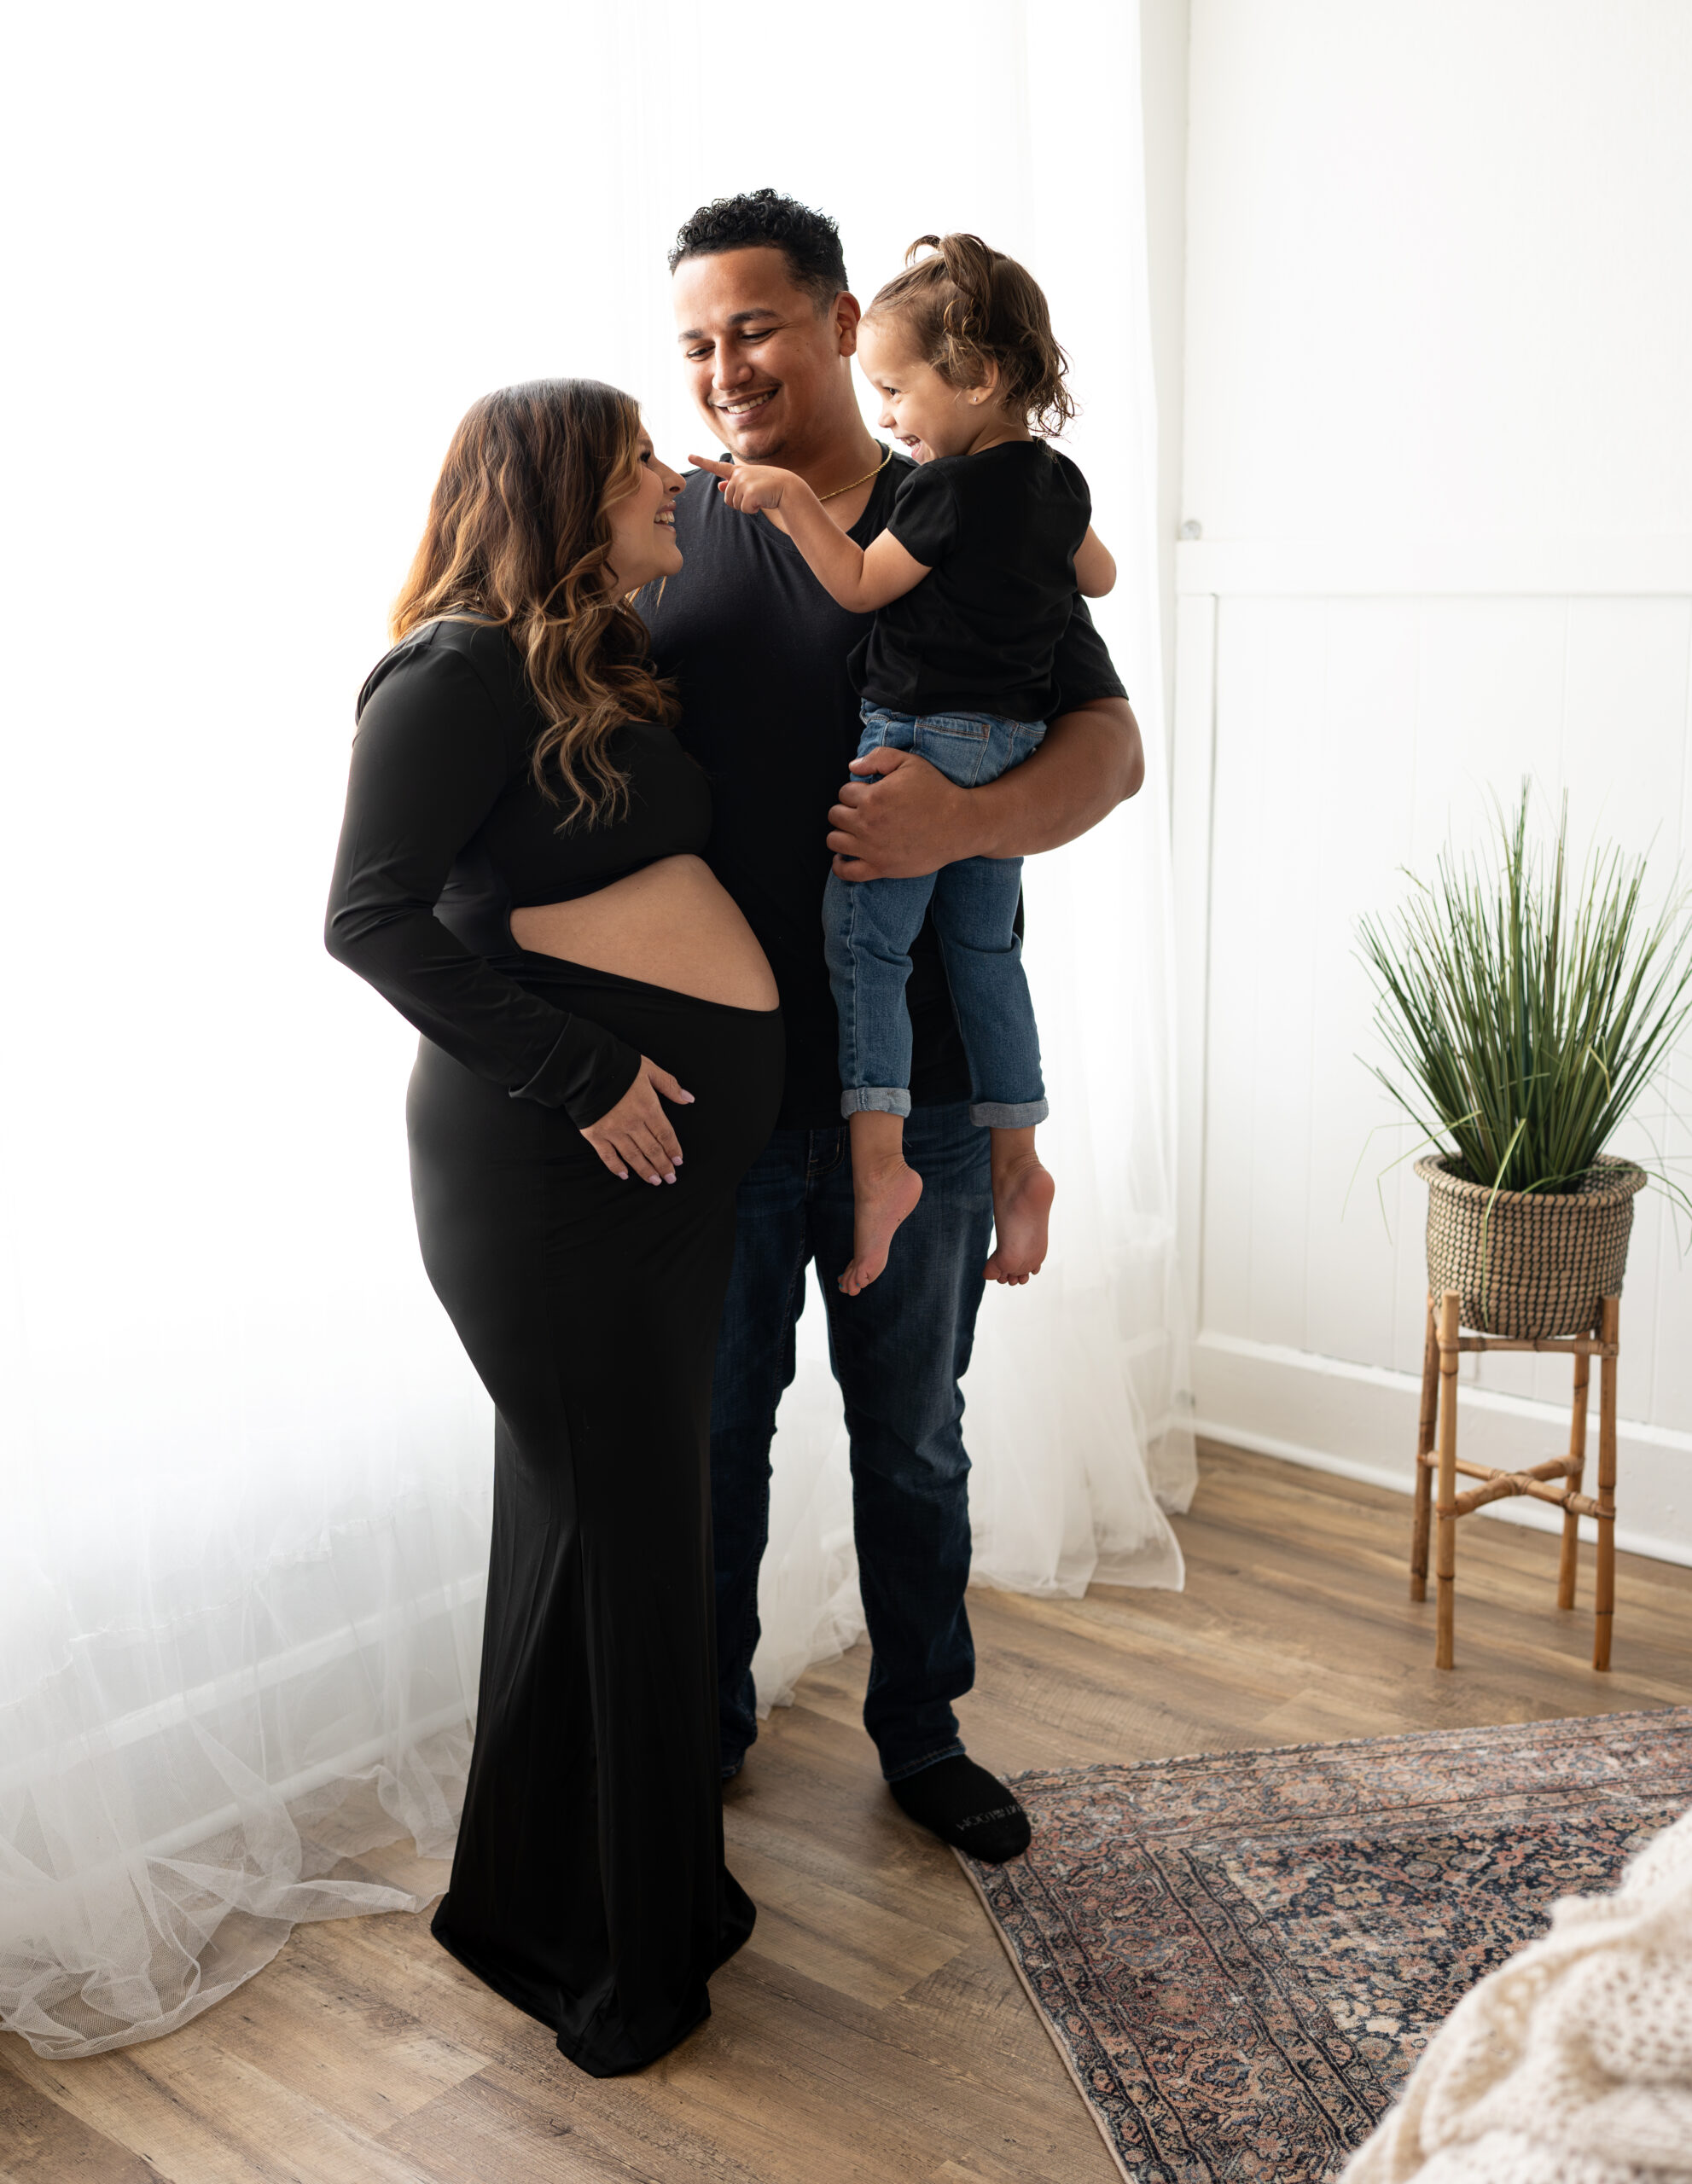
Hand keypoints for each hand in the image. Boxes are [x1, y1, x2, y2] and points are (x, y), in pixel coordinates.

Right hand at [580, 1056, 693, 1183]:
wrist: (585, 1066)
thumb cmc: (619, 1065)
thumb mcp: (649, 1069)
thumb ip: (670, 1085)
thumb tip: (689, 1099)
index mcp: (648, 1108)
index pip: (665, 1135)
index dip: (673, 1150)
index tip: (678, 1162)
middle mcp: (632, 1123)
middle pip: (652, 1149)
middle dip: (663, 1166)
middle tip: (670, 1178)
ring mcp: (613, 1131)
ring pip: (633, 1156)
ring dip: (645, 1170)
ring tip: (655, 1181)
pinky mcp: (595, 1134)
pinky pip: (607, 1156)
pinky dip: (616, 1167)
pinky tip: (625, 1175)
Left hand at [689, 454, 792, 515]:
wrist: (788, 489)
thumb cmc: (770, 487)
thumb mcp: (751, 483)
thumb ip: (734, 485)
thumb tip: (720, 487)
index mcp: (739, 471)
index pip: (717, 467)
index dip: (702, 462)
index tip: (689, 456)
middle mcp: (739, 474)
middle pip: (727, 498)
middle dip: (739, 502)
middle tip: (756, 496)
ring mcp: (743, 482)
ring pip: (734, 504)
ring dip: (747, 506)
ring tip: (760, 497)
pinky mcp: (749, 492)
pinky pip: (743, 509)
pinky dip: (752, 510)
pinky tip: (762, 501)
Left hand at [826, 745, 980, 880]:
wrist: (960, 825)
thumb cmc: (937, 791)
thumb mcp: (910, 763)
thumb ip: (878, 757)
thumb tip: (852, 767)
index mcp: (872, 797)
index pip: (843, 792)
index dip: (855, 791)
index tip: (868, 794)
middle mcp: (867, 824)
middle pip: (835, 815)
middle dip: (845, 810)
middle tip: (862, 811)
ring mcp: (872, 848)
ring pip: (834, 841)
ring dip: (840, 833)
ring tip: (852, 830)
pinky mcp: (880, 868)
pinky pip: (846, 872)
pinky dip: (839, 865)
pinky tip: (843, 857)